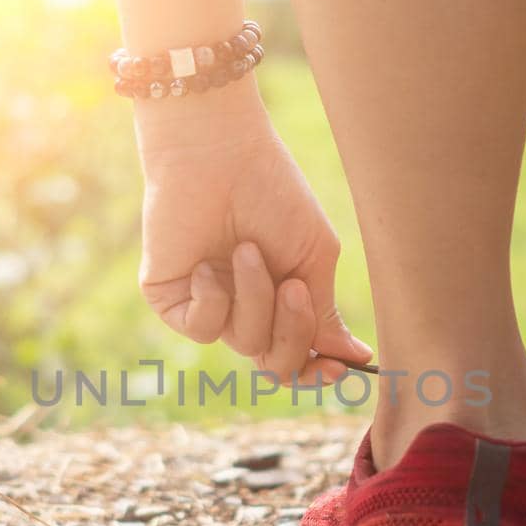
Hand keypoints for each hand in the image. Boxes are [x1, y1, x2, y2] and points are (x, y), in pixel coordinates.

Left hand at [135, 88, 371, 383]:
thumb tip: (354, 360)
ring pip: (244, 343)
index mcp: (280, 301)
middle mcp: (244, 309)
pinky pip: (201, 330)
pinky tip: (208, 265)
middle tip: (294, 287)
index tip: (338, 367)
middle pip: (276, 363)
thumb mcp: (314, 256)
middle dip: (292, 331)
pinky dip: (213, 301)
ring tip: (246, 249)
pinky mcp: (171, 301)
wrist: (219, 156)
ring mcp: (208, 306)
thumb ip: (324, 313)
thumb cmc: (273, 194)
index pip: (298, 357)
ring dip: (254, 298)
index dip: (318, 370)